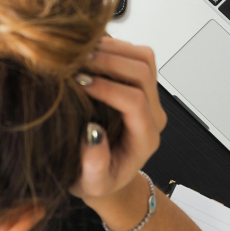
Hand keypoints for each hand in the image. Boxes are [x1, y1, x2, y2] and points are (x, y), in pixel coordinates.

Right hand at [70, 37, 166, 205]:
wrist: (107, 174)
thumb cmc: (98, 180)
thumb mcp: (91, 183)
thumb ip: (94, 165)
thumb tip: (92, 132)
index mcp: (145, 138)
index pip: (134, 102)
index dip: (107, 88)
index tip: (79, 83)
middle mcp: (153, 114)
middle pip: (143, 73)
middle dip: (109, 62)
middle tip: (76, 62)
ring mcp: (150, 96)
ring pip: (143, 58)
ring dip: (113, 50)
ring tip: (81, 54)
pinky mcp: (141, 84)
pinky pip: (136, 55)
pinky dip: (114, 46)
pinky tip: (88, 52)